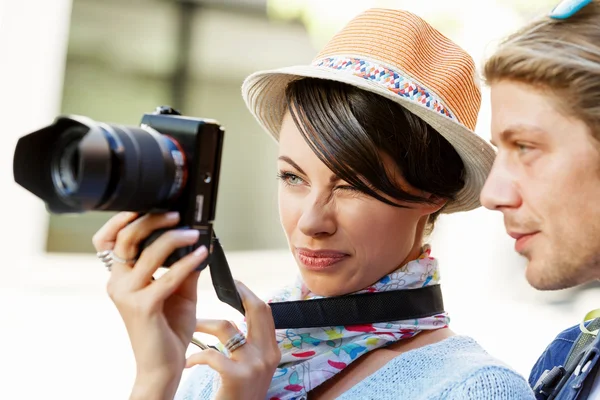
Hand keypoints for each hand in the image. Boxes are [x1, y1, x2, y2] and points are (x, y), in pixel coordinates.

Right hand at [92, 211, 208, 399]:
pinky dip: (185, 264)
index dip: (121, 220)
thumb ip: (184, 267)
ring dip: (173, 239)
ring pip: (147, 255)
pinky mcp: (142, 308)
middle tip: (176, 215)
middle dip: (151, 221)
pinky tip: (200, 255)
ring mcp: (128, 295)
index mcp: (121, 276)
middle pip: (126, 240)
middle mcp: (118, 283)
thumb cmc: (168, 328)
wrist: (163, 365)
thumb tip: (198, 241)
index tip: (144, 203)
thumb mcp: (179, 291)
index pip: (110, 241)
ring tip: (193, 233)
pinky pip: (166, 278)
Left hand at [186, 281, 280, 399]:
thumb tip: (235, 320)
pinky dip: (195, 356)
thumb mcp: (253, 368)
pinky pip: (211, 353)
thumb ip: (249, 344)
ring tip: (190, 328)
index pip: (266, 312)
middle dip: (238, 293)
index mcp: (273, 350)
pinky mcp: (237, 376)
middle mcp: (268, 354)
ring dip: (203, 324)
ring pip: (226, 326)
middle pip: (256, 309)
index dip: (250, 295)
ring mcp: (254, 365)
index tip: (235, 286)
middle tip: (219, 287)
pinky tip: (187, 362)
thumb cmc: (239, 395)